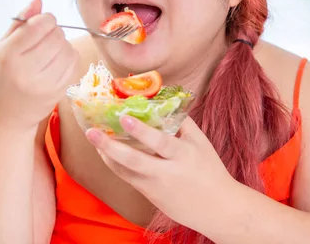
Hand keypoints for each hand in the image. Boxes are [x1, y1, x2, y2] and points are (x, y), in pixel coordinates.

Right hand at [0, 0, 78, 131]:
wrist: (4, 116)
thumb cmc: (1, 77)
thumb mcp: (1, 48)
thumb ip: (20, 23)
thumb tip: (39, 0)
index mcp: (8, 54)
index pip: (40, 24)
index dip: (45, 20)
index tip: (40, 26)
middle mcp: (25, 69)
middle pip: (57, 35)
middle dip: (54, 32)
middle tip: (44, 41)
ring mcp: (44, 83)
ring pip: (68, 48)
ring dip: (62, 46)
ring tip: (48, 54)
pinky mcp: (58, 92)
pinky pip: (74, 64)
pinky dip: (69, 59)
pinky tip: (56, 64)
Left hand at [85, 115, 235, 230]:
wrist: (218, 208)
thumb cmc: (210, 170)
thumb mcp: (201, 143)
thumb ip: (182, 122)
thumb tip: (163, 102)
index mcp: (183, 155)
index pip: (160, 141)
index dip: (141, 130)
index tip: (124, 117)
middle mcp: (167, 172)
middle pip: (134, 160)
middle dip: (110, 146)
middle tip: (91, 132)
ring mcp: (155, 186)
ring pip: (125, 171)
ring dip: (107, 154)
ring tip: (93, 137)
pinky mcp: (149, 196)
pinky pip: (128, 177)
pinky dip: (116, 164)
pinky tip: (106, 152)